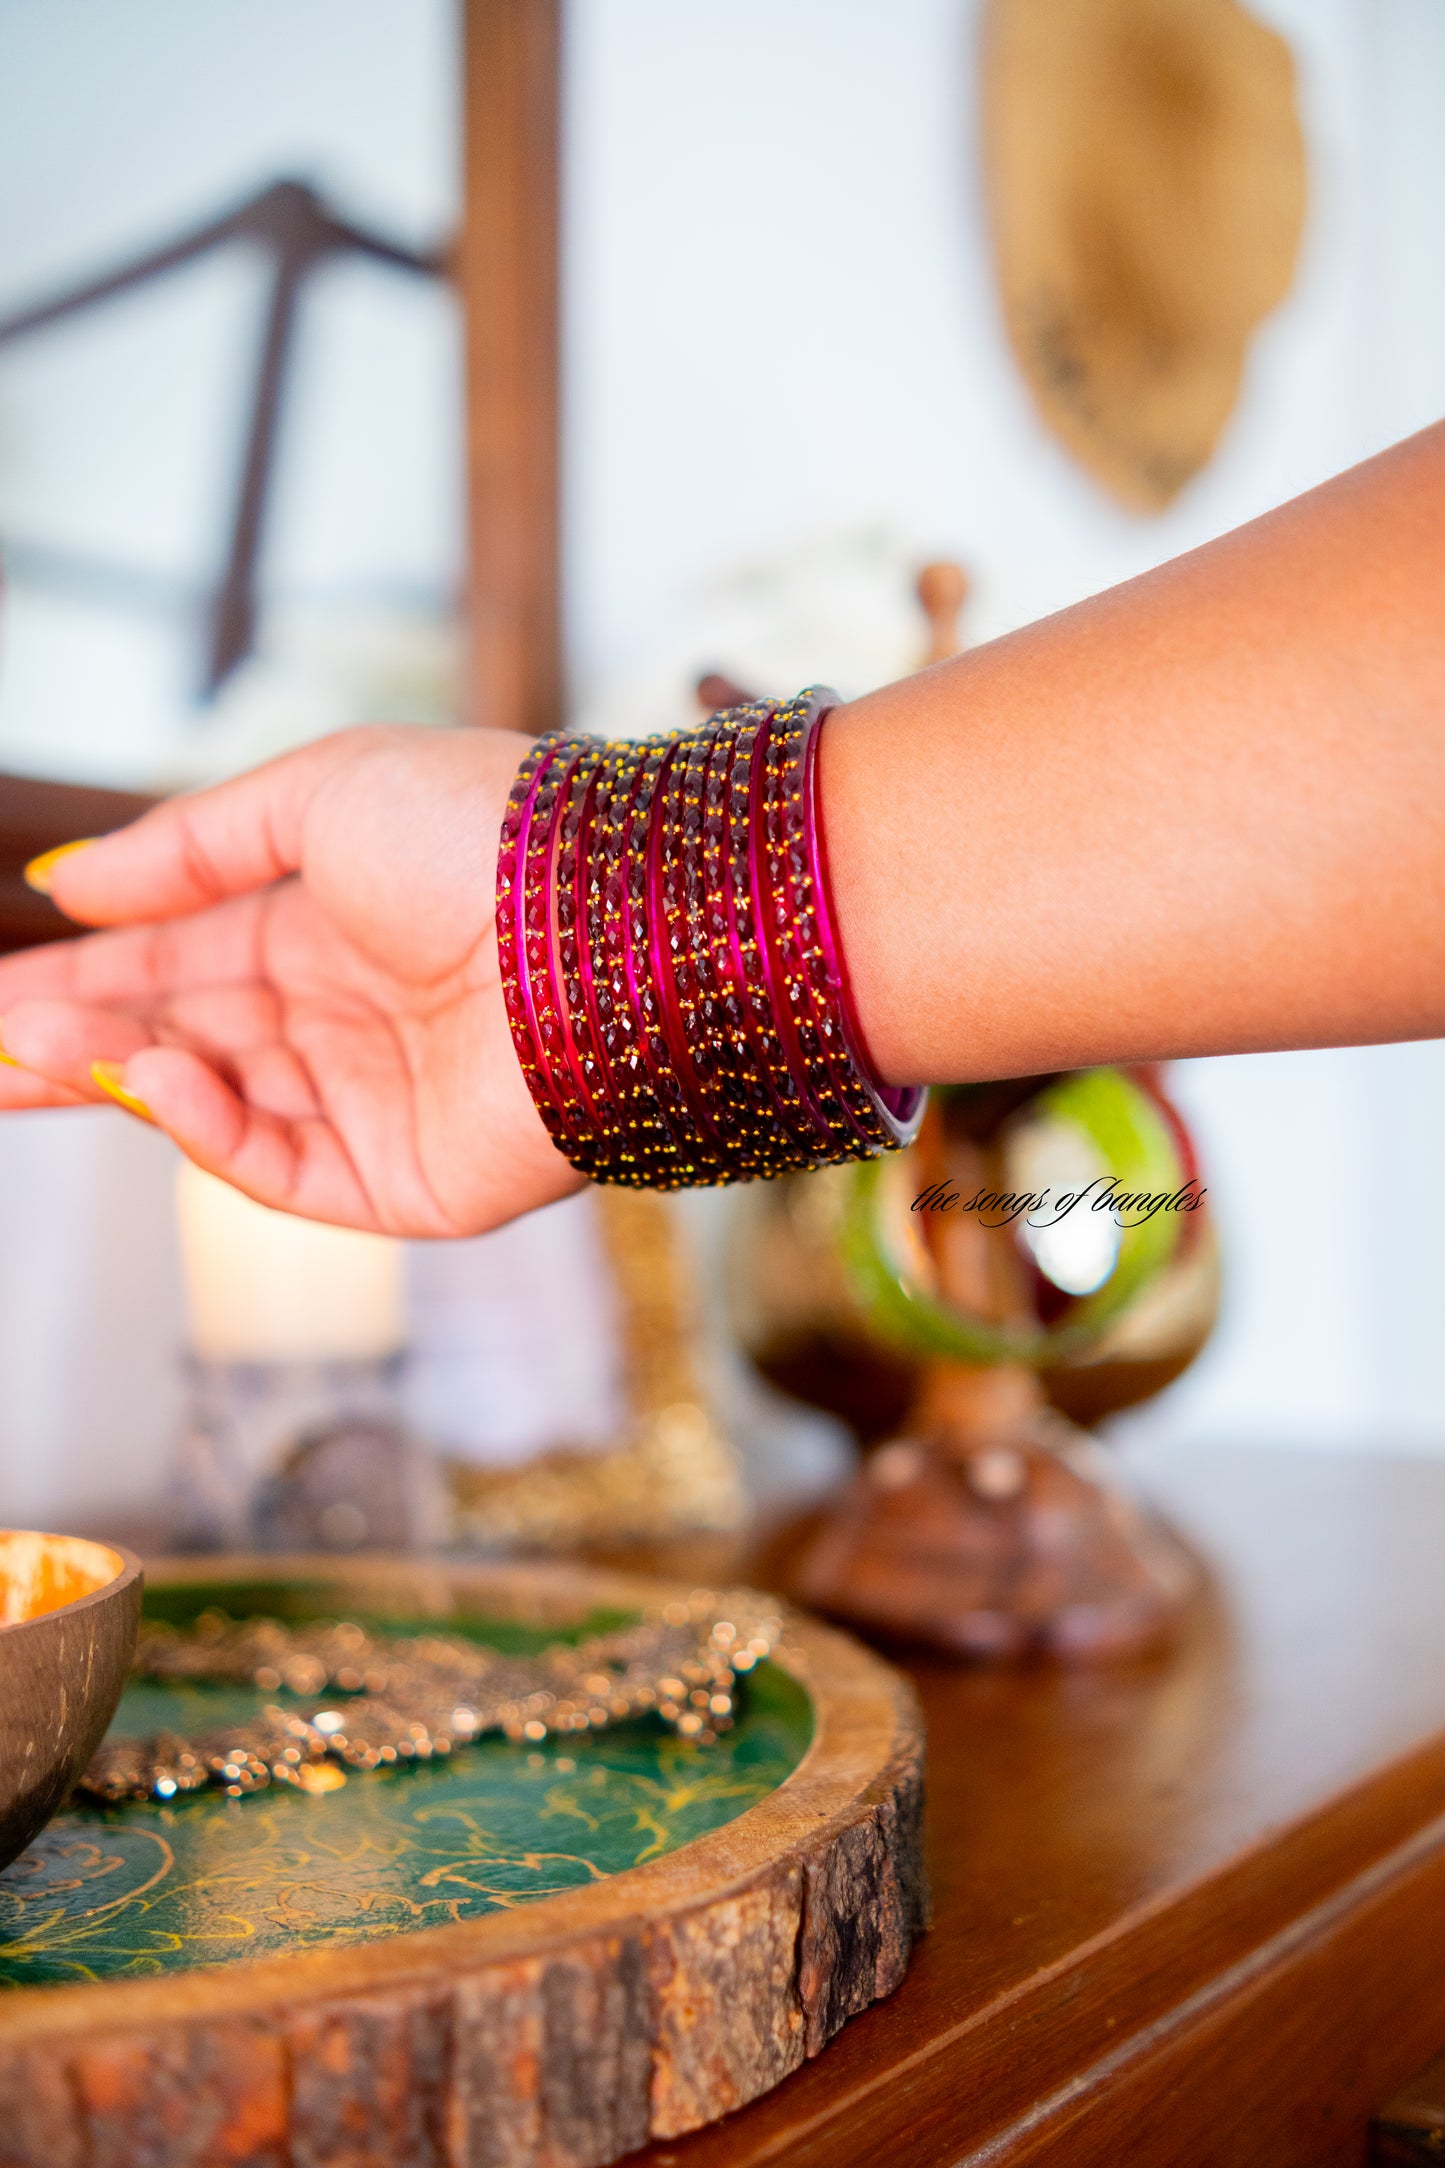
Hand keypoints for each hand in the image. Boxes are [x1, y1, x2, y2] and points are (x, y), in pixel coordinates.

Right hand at [0, 726, 581, 1234]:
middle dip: (74, 1042)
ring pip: (218, 1107)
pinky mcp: (409, 1185)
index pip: (184, 962)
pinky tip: (148, 1074)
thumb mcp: (319, 794)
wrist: (607, 923)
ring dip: (116, 1078)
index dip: (87, 977)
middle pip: (183, 1043)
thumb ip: (191, 847)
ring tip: (23, 1051)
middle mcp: (351, 1017)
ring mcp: (379, 1105)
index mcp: (335, 925)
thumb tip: (70, 886)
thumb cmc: (481, 833)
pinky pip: (282, 1168)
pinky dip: (207, 1129)